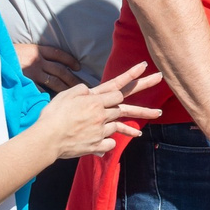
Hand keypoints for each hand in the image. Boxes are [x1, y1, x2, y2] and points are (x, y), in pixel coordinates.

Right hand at [15, 43, 84, 93]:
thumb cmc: (7, 56)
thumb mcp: (23, 50)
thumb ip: (36, 55)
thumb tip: (50, 63)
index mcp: (37, 50)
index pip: (59, 54)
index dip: (70, 60)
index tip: (78, 67)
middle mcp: (37, 60)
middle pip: (60, 70)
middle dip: (72, 78)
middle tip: (82, 85)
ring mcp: (32, 72)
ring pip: (54, 80)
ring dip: (65, 87)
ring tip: (74, 94)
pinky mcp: (26, 81)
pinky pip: (41, 89)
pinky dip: (48, 94)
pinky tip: (56, 100)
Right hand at [33, 62, 162, 162]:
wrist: (47, 139)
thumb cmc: (52, 115)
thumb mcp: (65, 95)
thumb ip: (81, 90)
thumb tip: (90, 91)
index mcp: (94, 100)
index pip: (117, 86)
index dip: (132, 76)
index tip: (144, 66)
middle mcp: (102, 114)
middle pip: (126, 107)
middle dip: (146, 102)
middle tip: (161, 93)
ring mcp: (101, 130)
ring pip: (120, 125)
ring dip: (133, 123)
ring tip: (156, 114)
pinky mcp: (98, 144)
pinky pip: (110, 142)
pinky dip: (110, 141)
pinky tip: (114, 139)